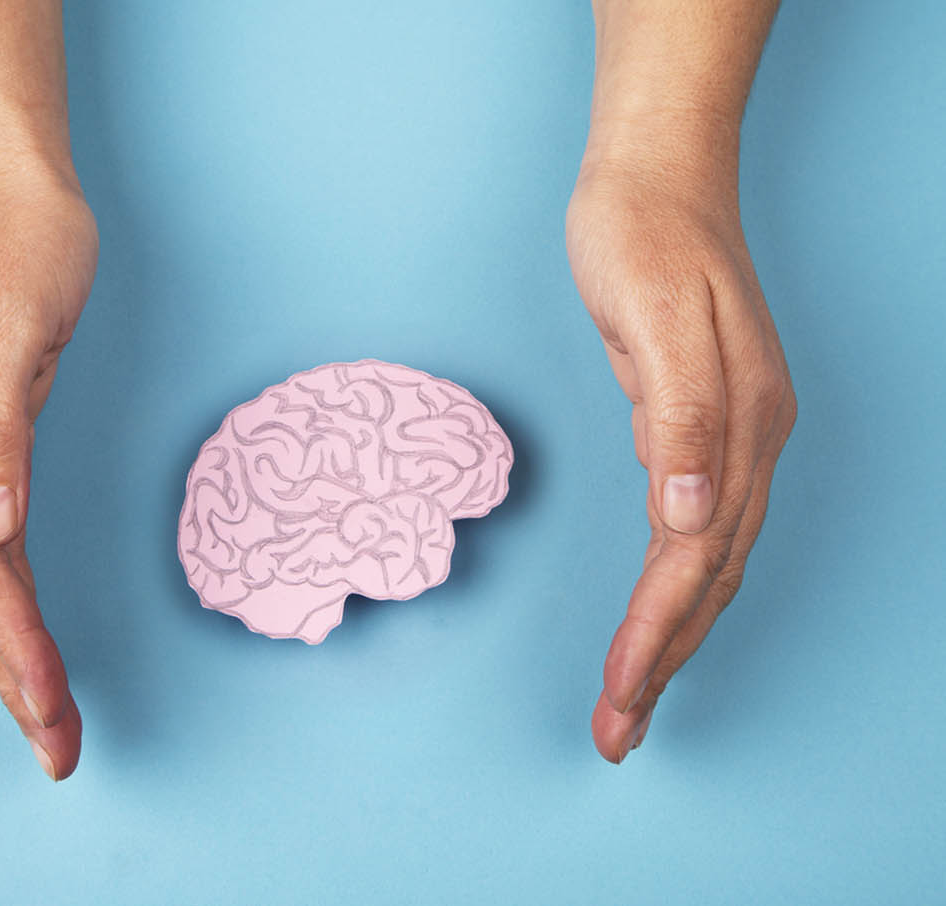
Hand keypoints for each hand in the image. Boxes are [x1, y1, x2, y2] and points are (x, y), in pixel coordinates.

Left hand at [565, 122, 795, 762]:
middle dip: (662, 662)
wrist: (656, 174)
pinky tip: (654, 616)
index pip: (695, 558)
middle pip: (706, 578)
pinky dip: (670, 584)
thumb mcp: (652, 313)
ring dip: (669, 635)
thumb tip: (694, 512)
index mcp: (739, 424)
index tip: (619, 697)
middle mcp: (746, 441)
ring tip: (630, 700)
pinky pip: (692, 527)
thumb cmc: (642, 235)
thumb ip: (682, 414)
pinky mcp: (698, 423)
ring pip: (703, 562)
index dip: (657, 635)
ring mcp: (729, 434)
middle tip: (616, 734)